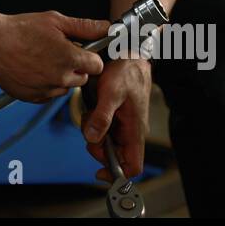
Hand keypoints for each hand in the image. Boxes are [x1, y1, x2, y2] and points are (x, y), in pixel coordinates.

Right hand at [0, 11, 107, 103]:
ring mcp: (46, 90)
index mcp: (69, 58)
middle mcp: (60, 78)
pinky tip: (33, 69)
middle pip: (82, 78)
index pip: (97, 65)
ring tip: (42, 59)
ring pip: (65, 87)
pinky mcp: (33, 98)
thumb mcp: (55, 21)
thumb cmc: (21, 28)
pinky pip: (49, 94)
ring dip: (60, 77)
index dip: (90, 56)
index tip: (81, 50)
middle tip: (58, 52)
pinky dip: (45, 85)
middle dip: (76, 66)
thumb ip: (84, 27)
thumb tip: (107, 28)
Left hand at [82, 56, 150, 181]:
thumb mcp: (112, 92)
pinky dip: (93, 123)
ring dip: (94, 133)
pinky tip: (91, 108)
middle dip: (99, 149)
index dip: (117, 173)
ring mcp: (123, 123)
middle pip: (115, 156)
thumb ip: (103, 116)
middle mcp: (130, 130)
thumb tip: (93, 138)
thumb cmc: (126, 70)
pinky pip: (102, 128)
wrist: (127, 52)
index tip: (99, 171)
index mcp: (135, 130)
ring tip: (90, 114)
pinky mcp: (115, 115)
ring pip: (106, 141)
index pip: (133, 165)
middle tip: (89, 131)